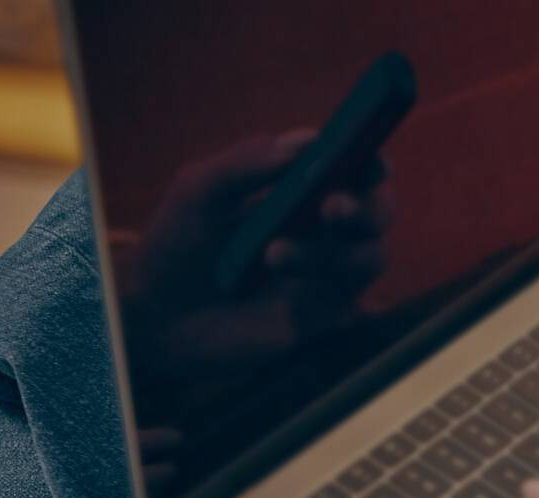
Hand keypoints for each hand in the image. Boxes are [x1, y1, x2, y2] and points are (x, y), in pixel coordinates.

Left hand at [113, 129, 392, 391]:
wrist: (157, 314)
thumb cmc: (178, 243)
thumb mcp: (198, 191)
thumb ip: (246, 164)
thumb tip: (303, 142)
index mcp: (303, 186)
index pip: (356, 165)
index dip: (370, 159)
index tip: (365, 159)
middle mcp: (325, 225)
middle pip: (381, 208)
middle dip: (364, 206)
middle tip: (329, 208)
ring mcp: (329, 269)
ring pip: (373, 253)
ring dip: (330, 250)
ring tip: (274, 254)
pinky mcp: (326, 311)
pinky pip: (354, 296)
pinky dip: (325, 281)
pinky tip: (282, 279)